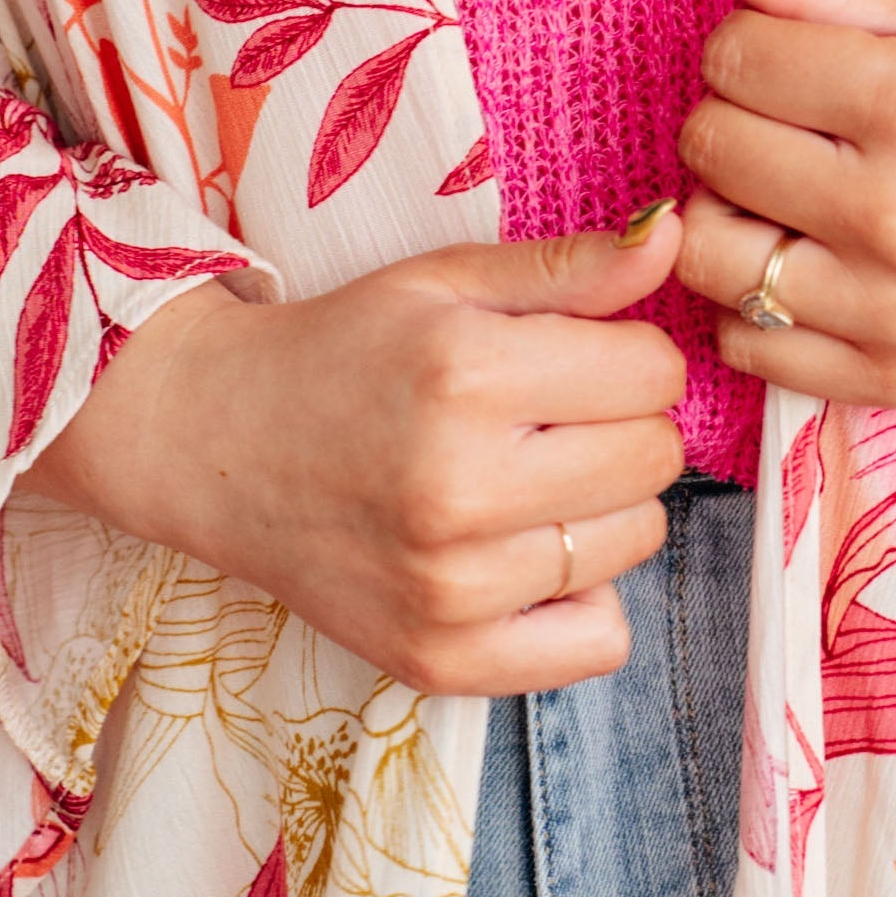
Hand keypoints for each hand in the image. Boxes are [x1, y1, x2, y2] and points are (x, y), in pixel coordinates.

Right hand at [15, 214, 688, 694]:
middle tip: (545, 421)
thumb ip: (569, 266)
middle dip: (618, 426)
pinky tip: (523, 557)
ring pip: (636, 542)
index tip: (572, 359)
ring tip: (523, 483)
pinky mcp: (442, 660)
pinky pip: (599, 642)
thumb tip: (679, 236)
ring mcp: (451, 589)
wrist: (217, 448)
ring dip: (600, 508)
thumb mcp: (444, 282)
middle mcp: (459, 488)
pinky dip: (580, 600)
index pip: (654, 373)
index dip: (626, 355)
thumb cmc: (342, 353)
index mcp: (463, 375)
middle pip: (654, 458)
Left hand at [674, 0, 895, 411]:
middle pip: (710, 150)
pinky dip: (753, 303)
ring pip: (709, 254)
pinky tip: (811, 262)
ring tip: (797, 191)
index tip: (804, 57)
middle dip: (740, 120)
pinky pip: (748, 346)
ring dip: (732, 213)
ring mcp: (895, 308)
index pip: (733, 59)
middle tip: (808, 120)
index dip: (753, 46)